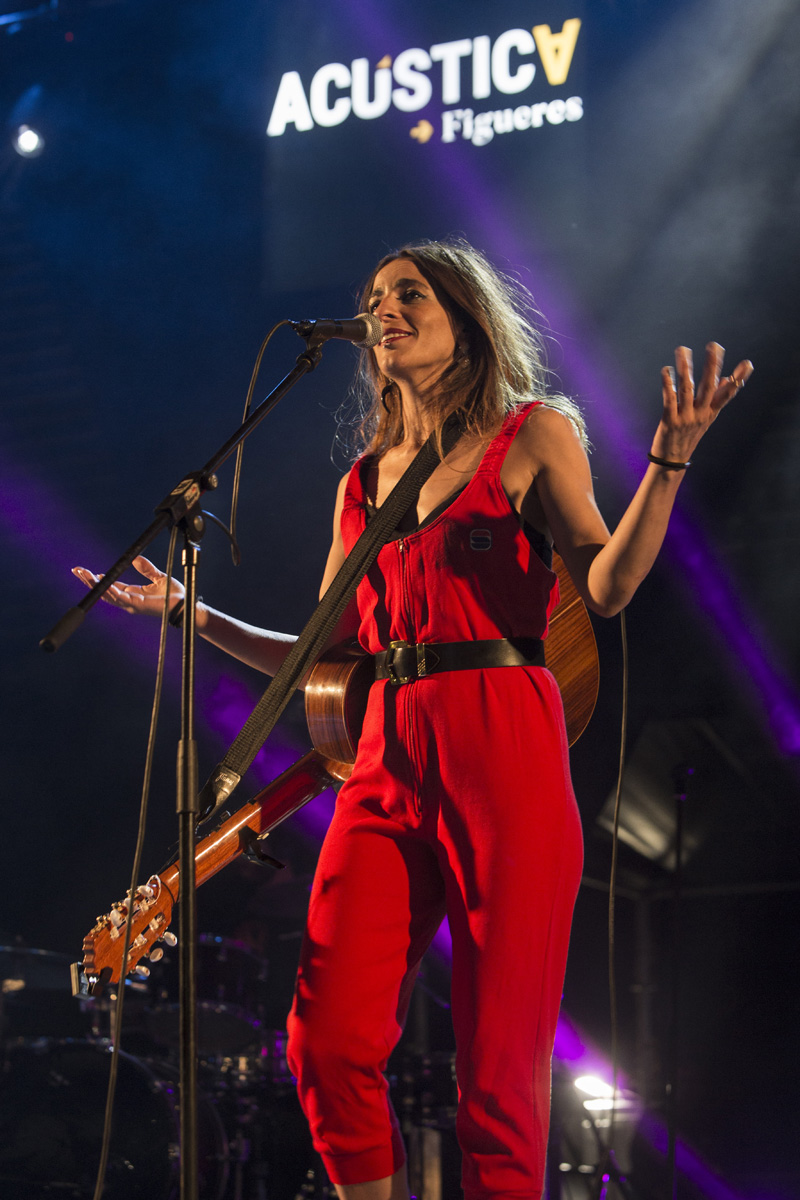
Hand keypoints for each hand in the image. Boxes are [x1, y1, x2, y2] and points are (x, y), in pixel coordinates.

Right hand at [72, 555, 182, 618]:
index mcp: (133, 594)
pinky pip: (120, 598)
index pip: (111, 586)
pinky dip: (109, 591)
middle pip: (104, 591)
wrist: (186, 605)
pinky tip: (101, 583)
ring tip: (83, 575)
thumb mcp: (159, 577)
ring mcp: (132, 604)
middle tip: (77, 571)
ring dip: (94, 585)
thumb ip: (147, 569)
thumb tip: (136, 558)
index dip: (98, 580)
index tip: (87, 572)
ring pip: (108, 595)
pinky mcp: (137, 605)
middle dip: (89, 582)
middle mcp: (129, 601)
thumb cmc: (175, 595)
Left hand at [652, 342, 753, 463]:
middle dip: (712, 366)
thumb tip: (726, 379)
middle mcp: (701, 414)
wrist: (672, 461)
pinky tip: (666, 370)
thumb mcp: (705, 418)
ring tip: (684, 350)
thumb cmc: (688, 436)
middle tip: (714, 346)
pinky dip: (668, 384)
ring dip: (685, 368)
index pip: (728, 393)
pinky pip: (669, 399)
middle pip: (709, 387)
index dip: (738, 379)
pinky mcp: (669, 421)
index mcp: (711, 412)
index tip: (748, 363)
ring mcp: (686, 418)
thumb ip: (715, 399)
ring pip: (687, 389)